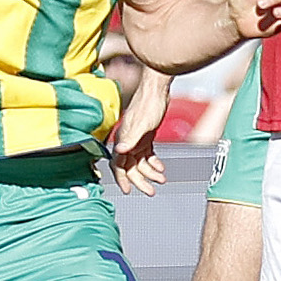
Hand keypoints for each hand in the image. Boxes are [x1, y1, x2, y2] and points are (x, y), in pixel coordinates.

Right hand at [107, 66, 168, 195]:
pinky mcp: (145, 136)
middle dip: (141, 180)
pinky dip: (154, 163)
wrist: (158, 89)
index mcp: (122, 139)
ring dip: (150, 173)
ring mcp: (136, 139)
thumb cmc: (149, 104)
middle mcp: (127, 141)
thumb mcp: (143, 124)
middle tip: (151, 192)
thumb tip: (120, 151)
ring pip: (140, 162)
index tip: (128, 191)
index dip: (122, 179)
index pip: (118, 165)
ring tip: (162, 179)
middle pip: (131, 167)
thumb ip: (131, 138)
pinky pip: (147, 155)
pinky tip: (161, 168)